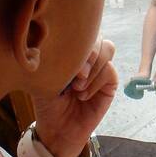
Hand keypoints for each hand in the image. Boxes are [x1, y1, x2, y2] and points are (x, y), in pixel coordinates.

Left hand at [31, 36, 116, 156]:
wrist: (57, 128)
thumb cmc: (48, 102)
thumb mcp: (45, 77)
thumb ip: (56, 58)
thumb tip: (67, 45)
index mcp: (72, 50)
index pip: (81, 28)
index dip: (78, 39)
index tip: (64, 58)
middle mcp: (88, 56)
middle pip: (98, 34)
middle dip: (88, 52)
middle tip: (76, 75)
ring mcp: (100, 68)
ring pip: (108, 50)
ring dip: (92, 69)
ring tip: (77, 88)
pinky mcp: (110, 83)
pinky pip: (110, 72)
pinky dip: (96, 83)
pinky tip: (83, 96)